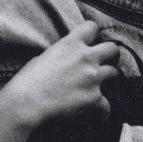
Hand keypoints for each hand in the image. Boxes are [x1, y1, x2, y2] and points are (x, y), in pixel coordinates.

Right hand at [0, 21, 117, 129]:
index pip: (91, 27)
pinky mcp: (94, 97)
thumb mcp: (43, 58)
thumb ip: (60, 56)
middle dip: (111, 55)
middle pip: (112, 49)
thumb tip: (65, 62)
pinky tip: (97, 114)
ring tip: (101, 86)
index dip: (92, 34)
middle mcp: (86, 57)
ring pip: (115, 73)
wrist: (27, 101)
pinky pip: (107, 104)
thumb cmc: (28, 80)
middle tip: (105, 62)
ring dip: (108, 79)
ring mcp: (93, 77)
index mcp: (70, 44)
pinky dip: (101, 110)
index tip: (90, 41)